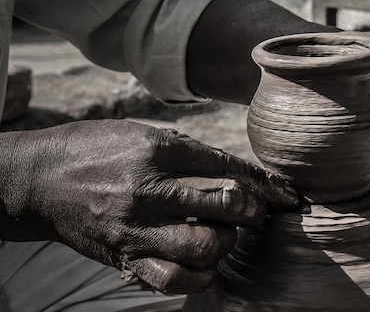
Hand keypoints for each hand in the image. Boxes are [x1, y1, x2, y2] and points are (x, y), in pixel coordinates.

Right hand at [0, 120, 297, 294]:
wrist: (40, 180)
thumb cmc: (98, 150)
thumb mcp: (145, 135)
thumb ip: (193, 154)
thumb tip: (242, 173)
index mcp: (158, 152)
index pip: (227, 167)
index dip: (264, 184)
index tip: (285, 195)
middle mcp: (150, 190)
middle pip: (225, 203)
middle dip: (253, 210)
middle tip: (254, 212)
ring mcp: (137, 228)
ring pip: (205, 245)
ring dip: (227, 243)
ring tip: (223, 235)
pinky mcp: (125, 256)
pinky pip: (173, 279)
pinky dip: (199, 276)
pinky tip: (203, 264)